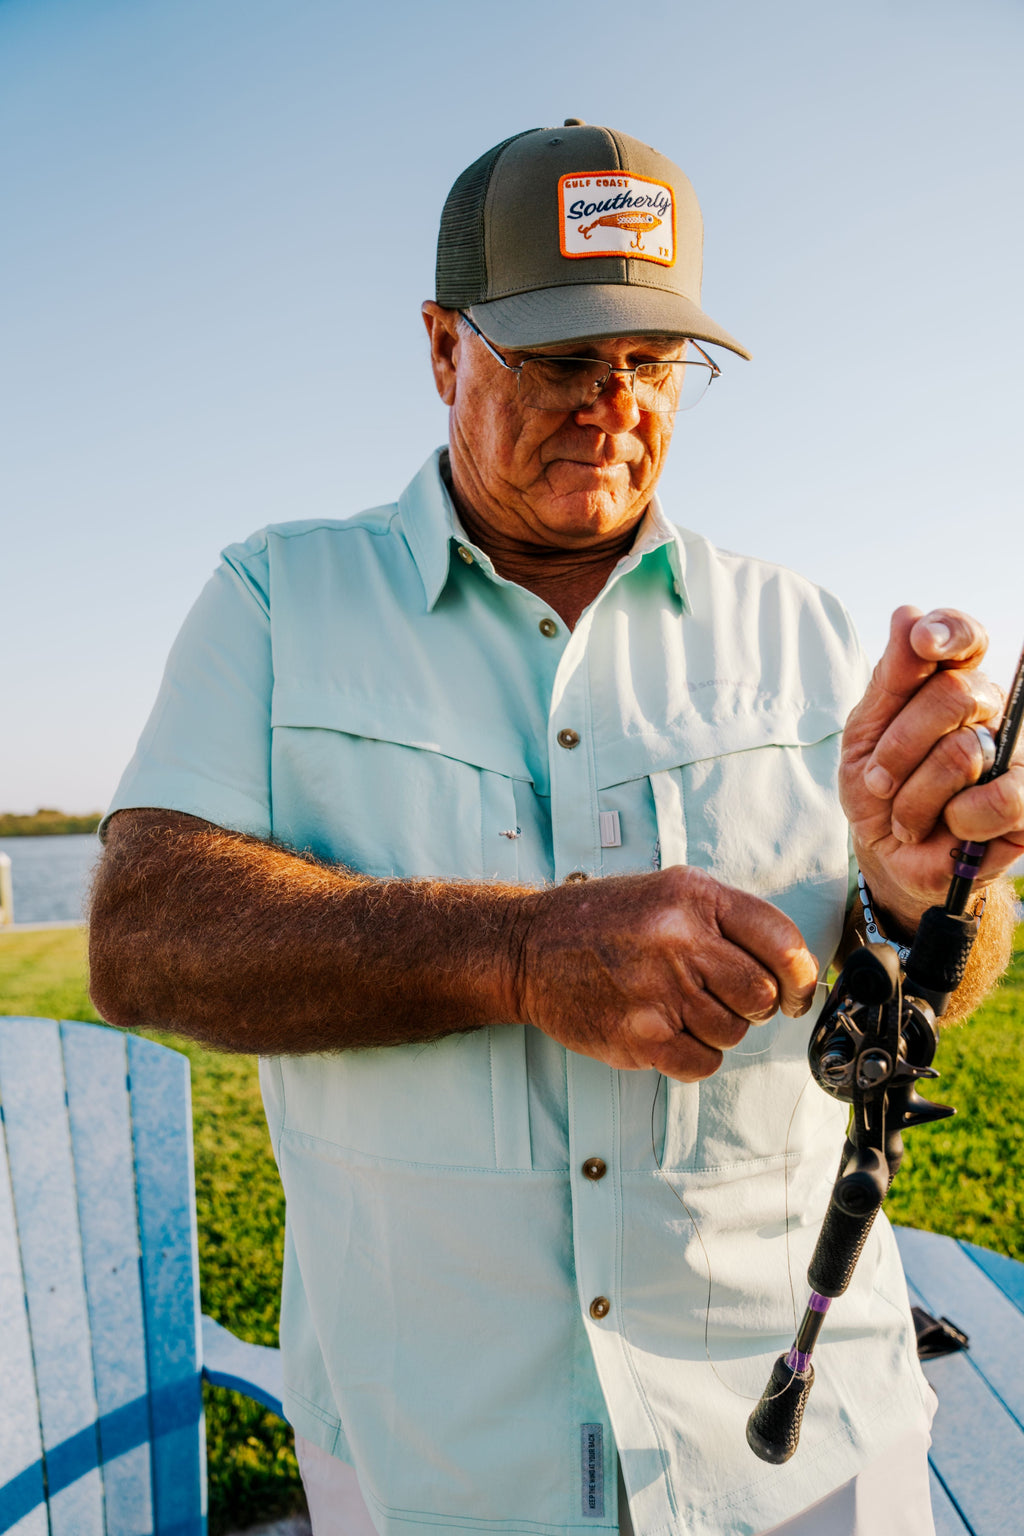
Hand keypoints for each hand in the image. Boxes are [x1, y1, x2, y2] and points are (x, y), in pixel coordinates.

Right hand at [509, 866, 818, 1082]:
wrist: (527, 948)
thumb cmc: (602, 921)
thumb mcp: (666, 893)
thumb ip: (725, 920)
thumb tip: (792, 969)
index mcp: (693, 896)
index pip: (780, 940)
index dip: (800, 974)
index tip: (795, 991)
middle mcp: (679, 939)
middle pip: (761, 994)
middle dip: (751, 1004)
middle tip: (723, 998)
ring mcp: (659, 989)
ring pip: (733, 1032)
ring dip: (715, 1029)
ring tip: (677, 1006)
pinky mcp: (640, 1035)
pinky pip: (702, 1062)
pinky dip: (691, 1056)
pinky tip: (664, 1030)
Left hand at [840, 606, 1023, 929]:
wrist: (888, 853)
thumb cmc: (879, 786)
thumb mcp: (866, 732)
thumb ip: (892, 677)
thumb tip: (909, 614)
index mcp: (948, 680)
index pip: (964, 637)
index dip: (949, 631)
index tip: (922, 639)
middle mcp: (989, 709)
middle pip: (954, 695)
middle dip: (900, 746)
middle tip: (878, 782)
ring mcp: (1015, 754)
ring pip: (965, 753)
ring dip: (916, 797)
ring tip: (908, 817)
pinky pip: (1001, 800)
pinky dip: (959, 821)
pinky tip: (950, 830)